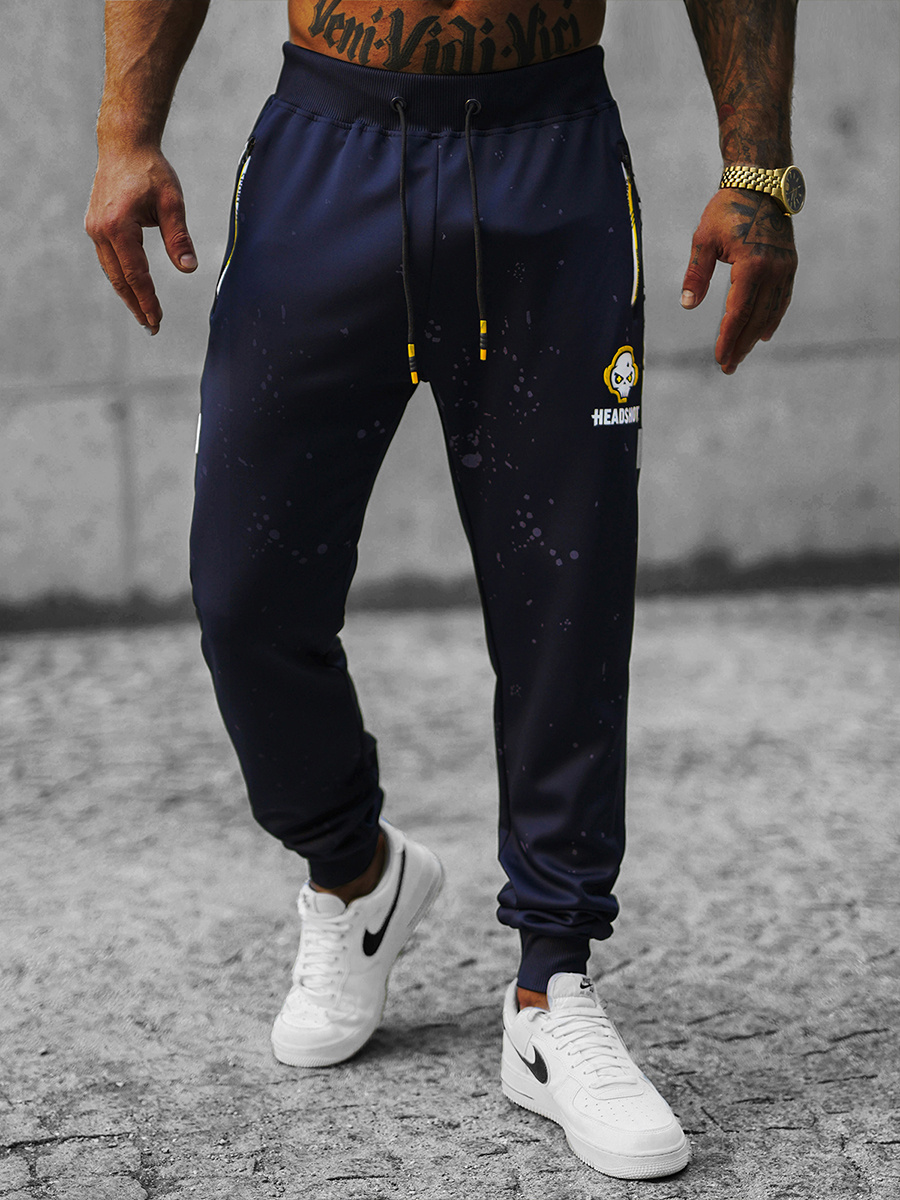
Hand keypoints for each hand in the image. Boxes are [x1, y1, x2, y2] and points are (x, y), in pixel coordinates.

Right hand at [85, 146, 196, 334]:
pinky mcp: (94, 226)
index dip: (148, 301)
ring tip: (144, 315)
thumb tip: (189, 268)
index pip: (136, 275)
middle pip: (120, 279)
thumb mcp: (172, 202)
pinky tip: (133, 289)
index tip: (158, 321)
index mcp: (119, 227)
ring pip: (112, 272)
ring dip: (128, 295)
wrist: (123, 145)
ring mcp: (94, 228)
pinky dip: (121, 277)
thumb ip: (179, 237)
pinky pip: (108, 260)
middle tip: (153, 328)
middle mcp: (101, 230)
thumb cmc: (151, 171)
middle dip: (137, 305)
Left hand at [680, 187, 796, 373]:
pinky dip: (772, 318)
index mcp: (752, 264)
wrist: (761, 183)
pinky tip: (762, 334)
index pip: (738, 312)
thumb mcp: (704, 240)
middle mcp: (774, 269)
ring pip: (771, 312)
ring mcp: (785, 268)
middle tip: (728, 368)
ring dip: (754, 336)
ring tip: (740, 356)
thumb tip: (687, 304)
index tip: (719, 358)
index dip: (728, 337)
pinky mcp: (790, 264)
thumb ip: (697, 273)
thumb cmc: (727, 209)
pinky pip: (782, 299)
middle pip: (756, 318)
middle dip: (740, 345)